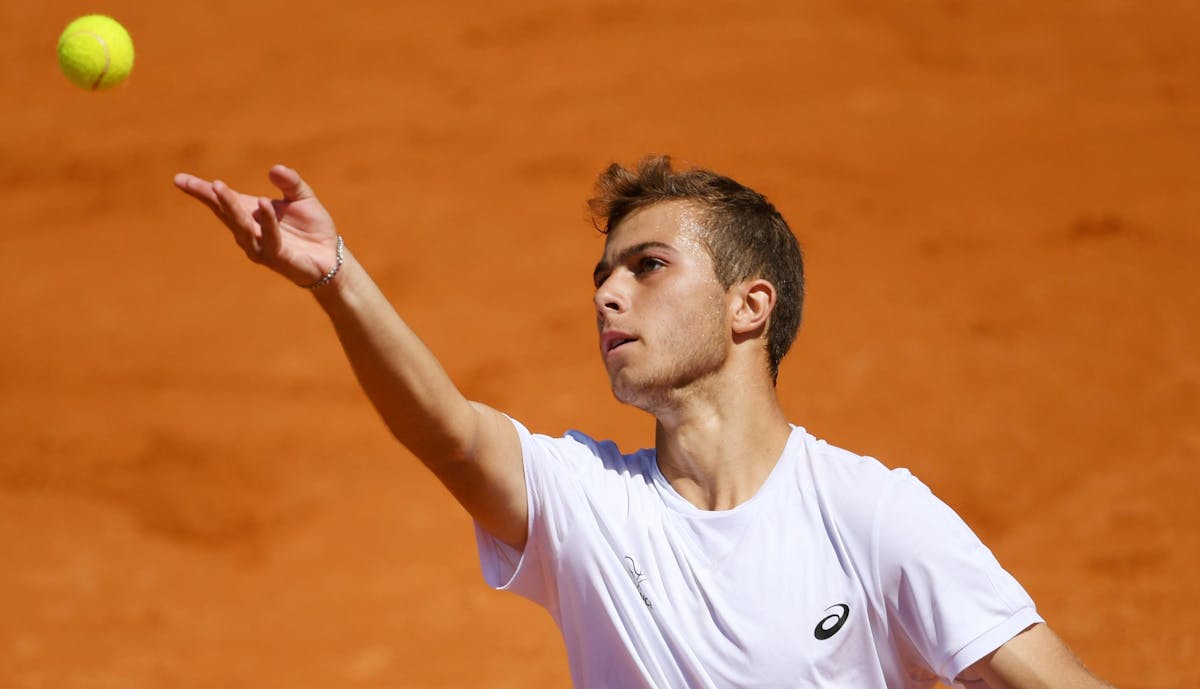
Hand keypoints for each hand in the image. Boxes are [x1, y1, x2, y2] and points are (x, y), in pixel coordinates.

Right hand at [174, 165, 339, 286]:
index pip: (221, 201)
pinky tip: (263, 204)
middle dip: (209, 197)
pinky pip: (270, 239)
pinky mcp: (278, 258)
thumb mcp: (302, 198)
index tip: (178, 179)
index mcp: (250, 215)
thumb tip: (274, 168)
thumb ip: (290, 182)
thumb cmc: (312, 229)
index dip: (201, 190)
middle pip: (224, 212)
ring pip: (241, 226)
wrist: (331, 258)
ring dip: (230, 206)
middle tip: (195, 182)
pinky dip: (266, 222)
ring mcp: (261, 247)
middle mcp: (250, 232)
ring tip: (219, 187)